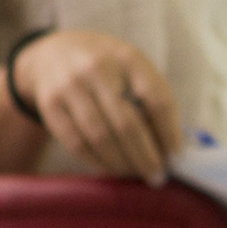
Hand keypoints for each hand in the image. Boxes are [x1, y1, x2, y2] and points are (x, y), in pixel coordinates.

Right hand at [11, 29, 181, 184]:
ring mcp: (70, 86)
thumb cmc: (107, 67)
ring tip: (134, 173)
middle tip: (157, 176)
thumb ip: (152, 98)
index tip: (176, 157)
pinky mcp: (51, 105)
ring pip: (101, 138)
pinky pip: (77, 144)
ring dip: (122, 164)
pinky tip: (111, 167)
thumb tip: (169, 149)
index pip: (157, 100)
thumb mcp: (133, 68)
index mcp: (128, 58)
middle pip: (127, 124)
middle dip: (146, 157)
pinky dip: (98, 162)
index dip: (169, 133)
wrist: (54, 51)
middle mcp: (97, 69)